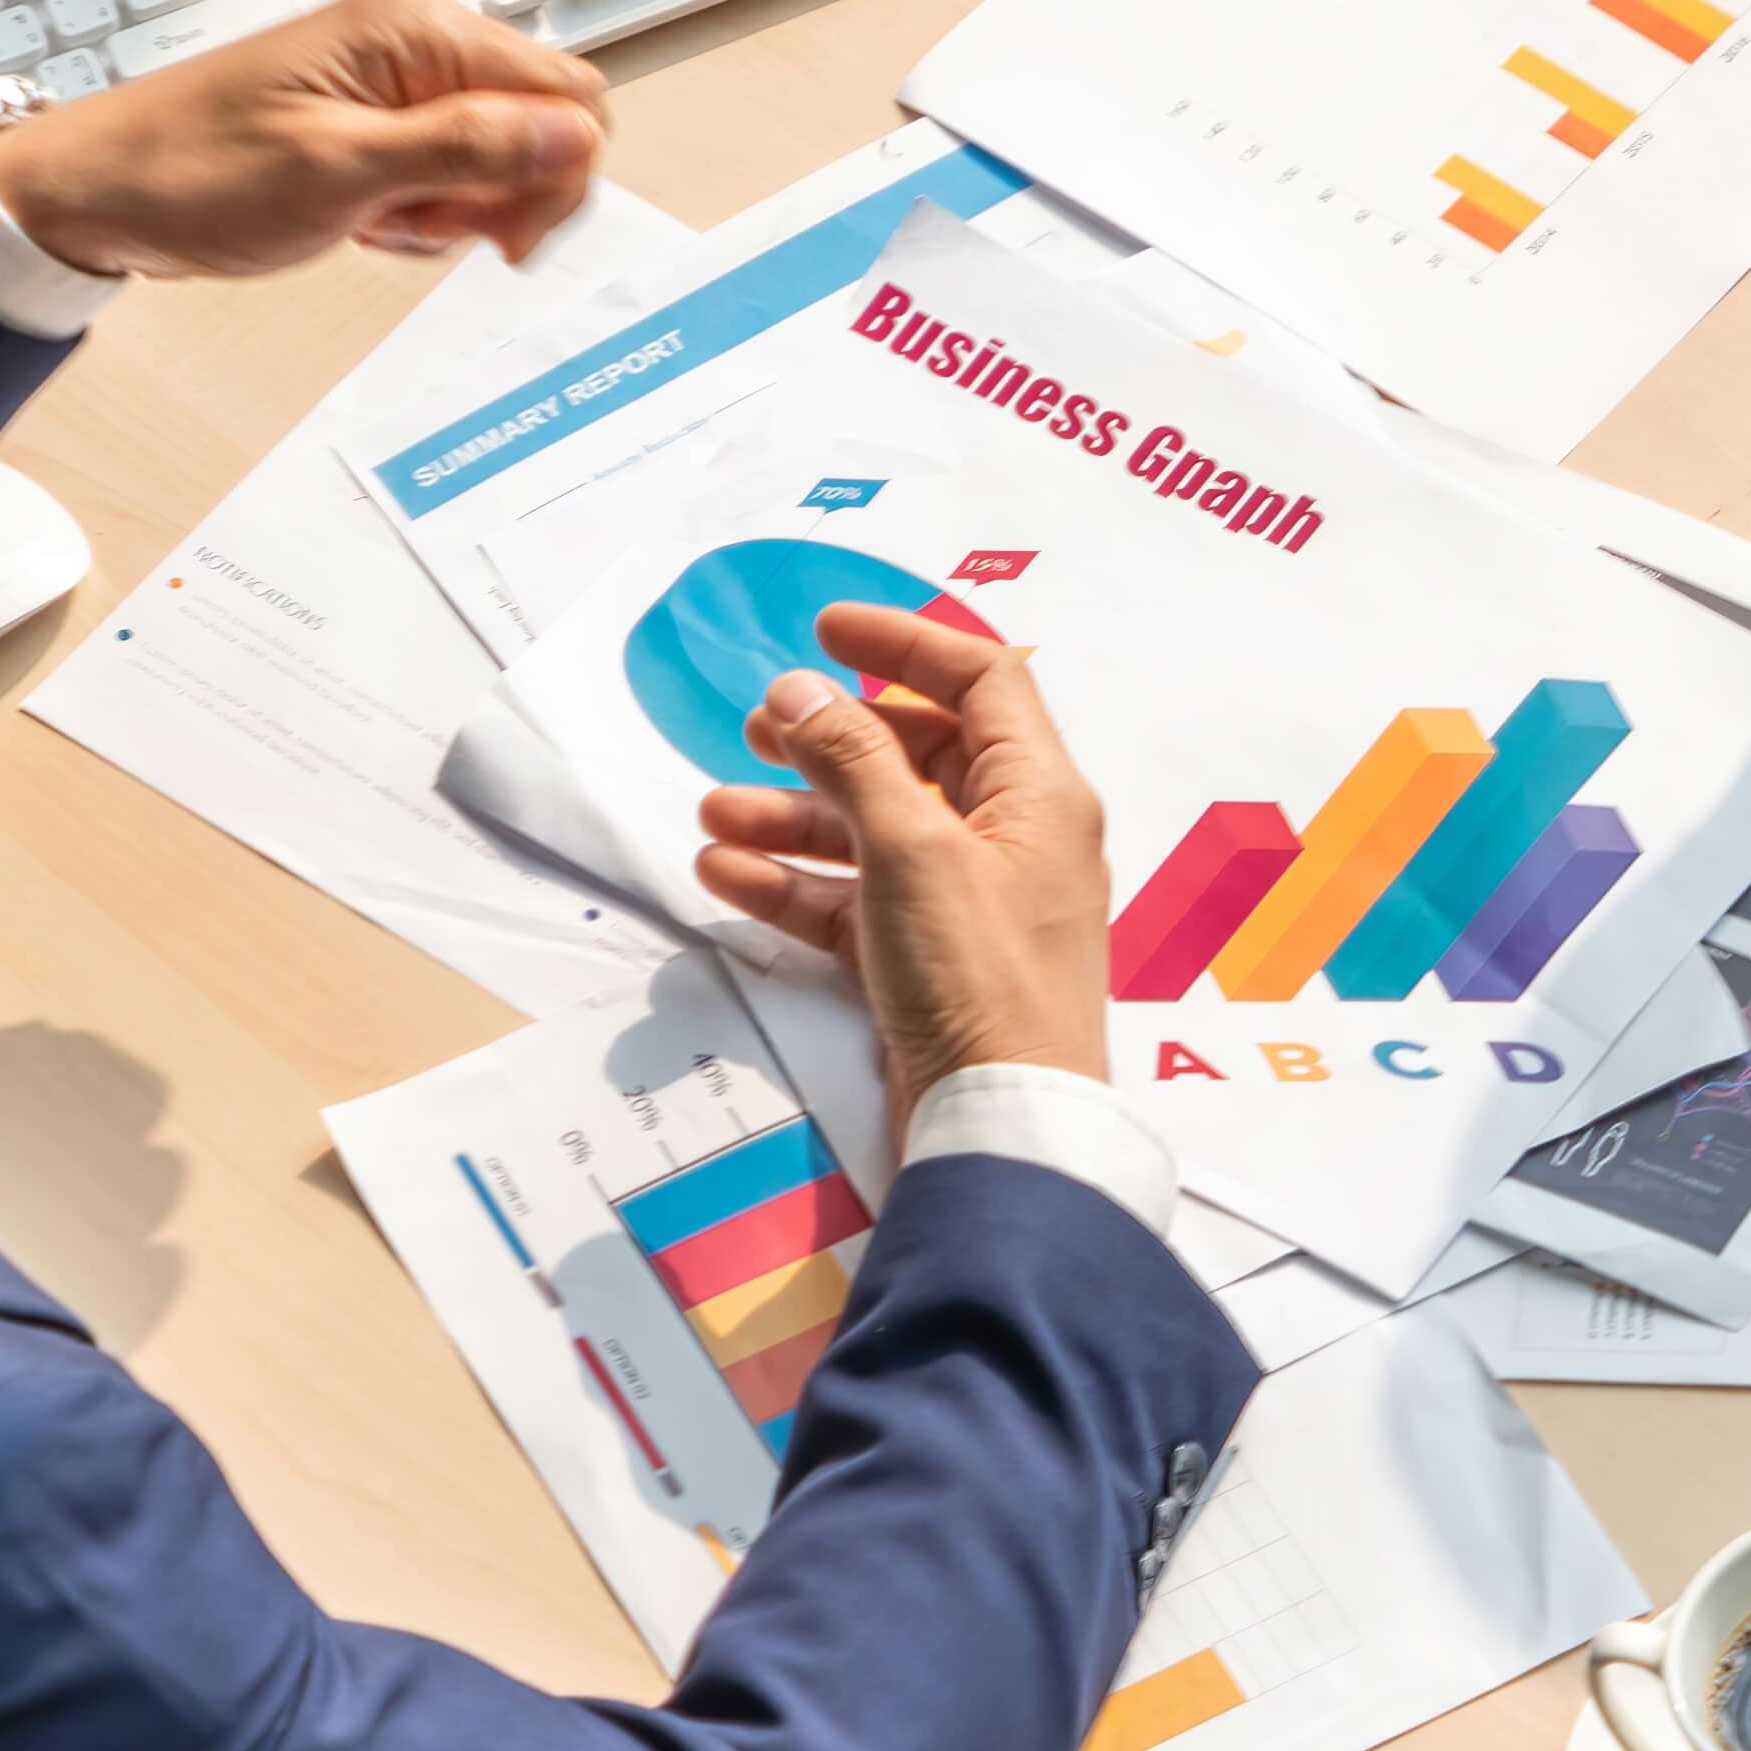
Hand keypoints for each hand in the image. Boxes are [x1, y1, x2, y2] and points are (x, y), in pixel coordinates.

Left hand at [0, 0, 609, 276]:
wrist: (97, 190)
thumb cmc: (191, 172)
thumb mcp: (340, 173)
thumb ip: (468, 149)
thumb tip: (574, 134)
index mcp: (417, 27)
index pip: (568, 93)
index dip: (556, 173)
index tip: (504, 237)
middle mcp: (416, 35)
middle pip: (540, 121)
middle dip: (501, 193)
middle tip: (424, 226)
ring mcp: (396, 74)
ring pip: (497, 153)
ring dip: (453, 208)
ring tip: (374, 218)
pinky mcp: (375, 112)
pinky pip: (447, 166)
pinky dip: (419, 208)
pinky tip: (362, 216)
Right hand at [693, 607, 1119, 1117]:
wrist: (1000, 1123)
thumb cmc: (981, 977)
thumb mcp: (912, 850)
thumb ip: (854, 762)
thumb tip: (801, 690)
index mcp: (1038, 792)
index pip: (981, 681)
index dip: (904, 644)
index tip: (825, 628)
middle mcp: (1011, 836)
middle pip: (916, 755)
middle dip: (830, 738)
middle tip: (755, 729)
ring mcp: (967, 901)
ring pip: (872, 831)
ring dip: (795, 815)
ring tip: (713, 810)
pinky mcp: (925, 960)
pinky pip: (854, 901)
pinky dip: (795, 883)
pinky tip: (727, 872)